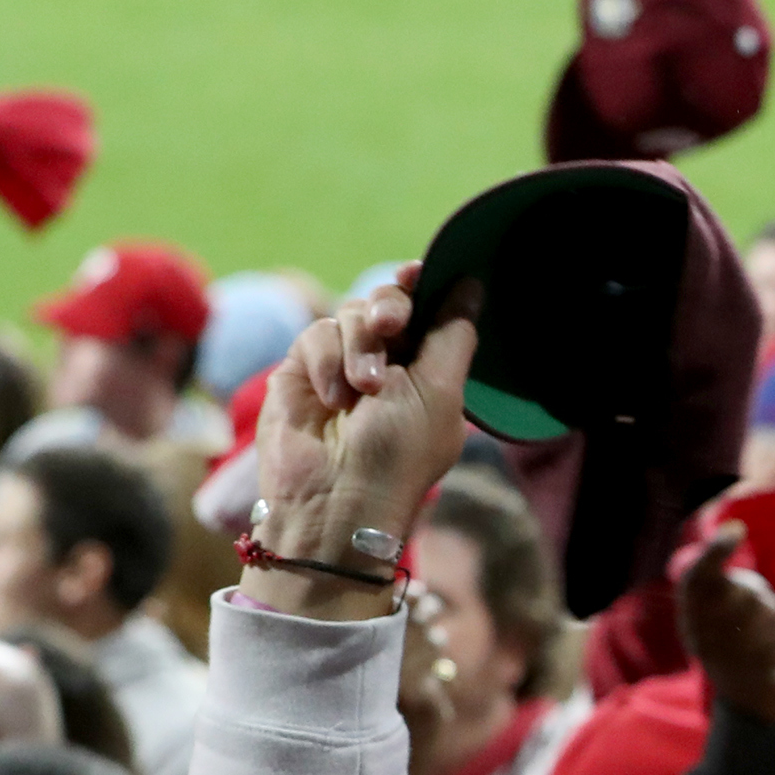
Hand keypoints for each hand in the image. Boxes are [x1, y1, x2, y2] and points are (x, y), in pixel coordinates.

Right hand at [252, 279, 479, 623]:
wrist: (337, 499)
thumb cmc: (399, 454)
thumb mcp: (441, 391)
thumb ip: (453, 333)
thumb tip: (471, 283)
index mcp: (428, 372)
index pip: (426, 310)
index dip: (421, 286)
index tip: (417, 274)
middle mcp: (387, 367)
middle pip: (387, 302)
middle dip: (389, 308)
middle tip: (389, 325)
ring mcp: (342, 368)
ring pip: (349, 315)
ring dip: (359, 345)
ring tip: (363, 389)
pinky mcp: (302, 372)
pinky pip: (316, 335)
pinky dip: (326, 361)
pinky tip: (333, 399)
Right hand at [676, 524, 774, 727]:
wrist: (763, 710)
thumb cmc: (746, 653)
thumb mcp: (729, 614)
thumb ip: (721, 578)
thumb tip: (734, 527)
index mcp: (695, 624)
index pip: (697, 580)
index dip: (714, 553)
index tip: (736, 531)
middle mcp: (708, 640)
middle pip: (747, 592)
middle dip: (764, 600)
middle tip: (762, 624)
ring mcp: (734, 659)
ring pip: (772, 613)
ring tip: (771, 647)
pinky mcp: (763, 676)